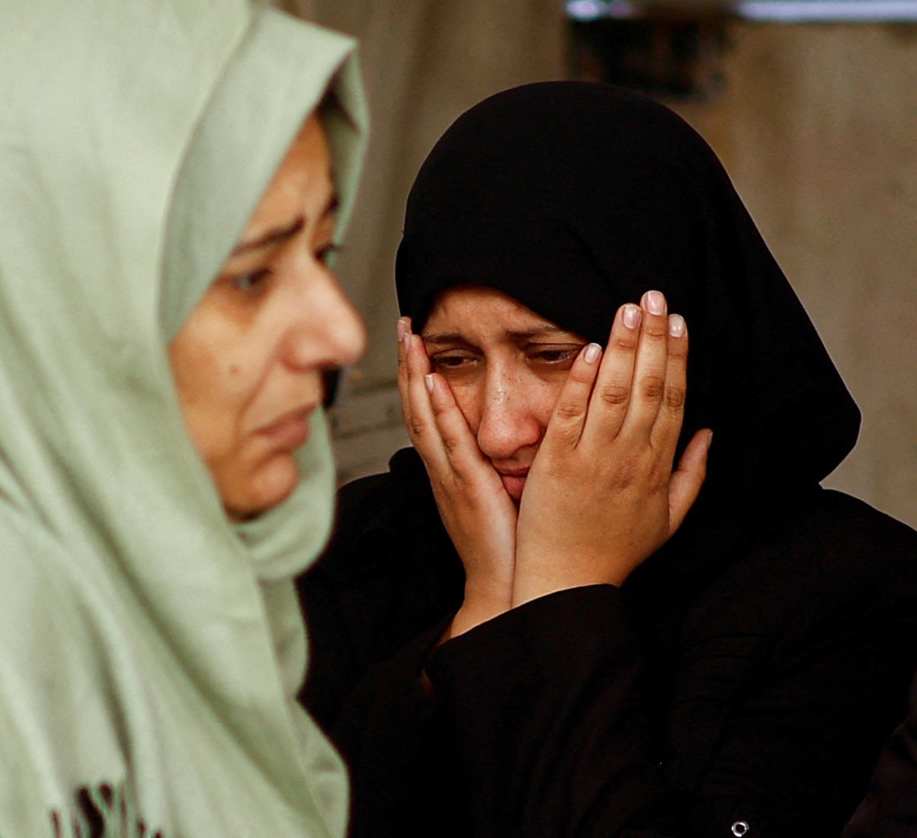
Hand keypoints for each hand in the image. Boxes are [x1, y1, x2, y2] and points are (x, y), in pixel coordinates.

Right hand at [398, 317, 515, 634]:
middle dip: (407, 365)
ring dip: (415, 377)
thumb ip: (498, 462)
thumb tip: (511, 432)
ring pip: (425, 418)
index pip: (426, 413)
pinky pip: (449, 443)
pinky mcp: (467, 489)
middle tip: (404, 325)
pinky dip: (439, 410)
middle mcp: (441, 470)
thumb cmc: (509, 548)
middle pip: (415, 407)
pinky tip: (434, 383)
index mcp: (448, 471)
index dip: (417, 376)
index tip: (415, 340)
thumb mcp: (499, 495)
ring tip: (410, 340)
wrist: (505, 590)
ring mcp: (450, 478)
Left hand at [511, 291, 712, 606]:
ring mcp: (594, 460)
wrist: (568, 584)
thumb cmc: (615, 554)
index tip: (679, 322)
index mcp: (657, 467)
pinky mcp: (557, 465)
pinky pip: (572, 415)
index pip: (674, 400)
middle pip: (650, 388)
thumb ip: (692, 475)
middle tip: (655, 296)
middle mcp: (630, 458)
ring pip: (616, 393)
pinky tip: (591, 349)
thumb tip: (710, 433)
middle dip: (654, 338)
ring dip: (624, 348)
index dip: (678, 358)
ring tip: (630, 309)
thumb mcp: (669, 520)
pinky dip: (583, 382)